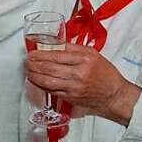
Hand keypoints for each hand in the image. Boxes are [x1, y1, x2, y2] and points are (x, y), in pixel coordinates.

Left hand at [26, 43, 141, 124]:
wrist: (115, 95)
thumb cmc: (105, 73)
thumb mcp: (92, 54)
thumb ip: (72, 48)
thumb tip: (53, 44)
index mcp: (84, 59)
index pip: (56, 55)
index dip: (40, 54)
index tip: (32, 53)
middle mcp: (79, 73)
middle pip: (49, 68)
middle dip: (33, 64)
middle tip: (26, 61)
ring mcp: (74, 87)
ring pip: (48, 81)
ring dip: (34, 75)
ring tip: (27, 70)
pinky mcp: (71, 98)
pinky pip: (52, 90)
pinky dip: (41, 85)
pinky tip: (35, 80)